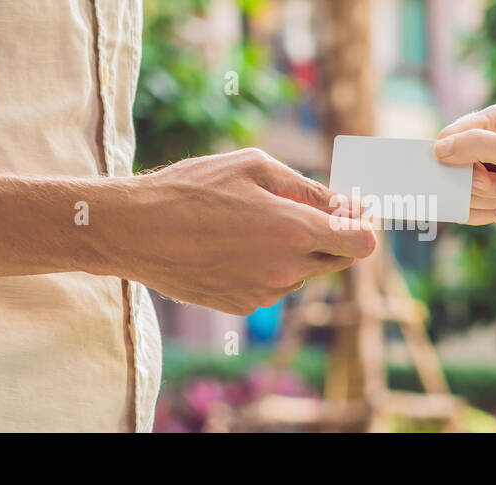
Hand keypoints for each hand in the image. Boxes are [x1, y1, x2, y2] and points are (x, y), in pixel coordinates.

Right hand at [96, 148, 375, 314]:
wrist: (133, 231)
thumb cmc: (191, 189)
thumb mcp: (254, 167)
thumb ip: (309, 188)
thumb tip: (346, 204)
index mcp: (294, 231)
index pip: (363, 243)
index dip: (363, 225)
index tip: (350, 210)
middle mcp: (286, 270)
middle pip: (339, 260)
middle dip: (333, 235)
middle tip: (306, 209)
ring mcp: (264, 293)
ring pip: (303, 272)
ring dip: (295, 250)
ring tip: (250, 223)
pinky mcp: (243, 307)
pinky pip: (273, 285)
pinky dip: (267, 266)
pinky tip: (232, 245)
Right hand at [433, 104, 495, 251]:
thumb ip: (478, 146)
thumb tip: (437, 149)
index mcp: (494, 120)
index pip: (450, 137)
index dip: (458, 161)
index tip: (485, 177)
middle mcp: (486, 142)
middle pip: (449, 166)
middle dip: (478, 184)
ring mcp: (483, 171)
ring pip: (455, 190)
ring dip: (486, 200)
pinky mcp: (483, 198)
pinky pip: (462, 209)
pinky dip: (482, 214)